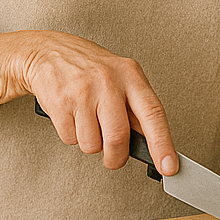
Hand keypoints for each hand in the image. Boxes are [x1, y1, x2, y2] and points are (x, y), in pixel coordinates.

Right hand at [0, 30, 177, 175]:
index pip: (153, 114)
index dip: (162, 144)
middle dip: (116, 157)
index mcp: (131, 75)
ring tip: (88, 121)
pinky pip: (70, 139)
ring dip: (91, 143)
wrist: (50, 52)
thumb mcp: (122, 77)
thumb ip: (137, 107)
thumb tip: (153, 143)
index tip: (169, 166)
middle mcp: (109, 82)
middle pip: (118, 138)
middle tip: (114, 157)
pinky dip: (72, 135)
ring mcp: (83, 92)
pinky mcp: (60, 103)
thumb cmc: (91, 68)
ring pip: (92, 144)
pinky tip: (73, 116)